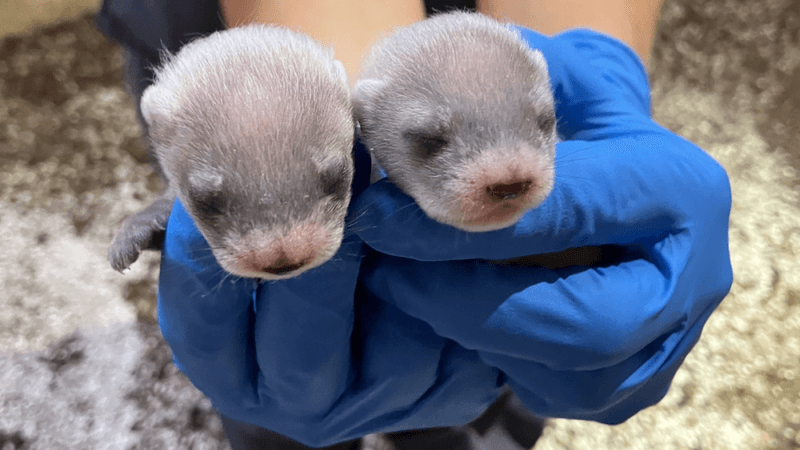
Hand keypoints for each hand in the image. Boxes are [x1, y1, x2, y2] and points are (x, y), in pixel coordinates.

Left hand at [351, 28, 732, 422]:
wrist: (622, 163)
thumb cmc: (582, 116)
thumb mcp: (557, 82)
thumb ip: (505, 99)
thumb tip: (397, 117)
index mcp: (677, 188)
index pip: (565, 215)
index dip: (464, 228)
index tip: (382, 222)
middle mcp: (692, 272)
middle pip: (587, 324)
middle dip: (473, 307)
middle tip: (396, 279)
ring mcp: (671, 336)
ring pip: (574, 374)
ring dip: (480, 338)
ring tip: (417, 293)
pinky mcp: (638, 376)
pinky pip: (562, 392)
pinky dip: (502, 360)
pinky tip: (461, 316)